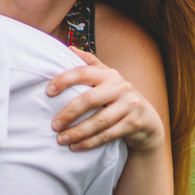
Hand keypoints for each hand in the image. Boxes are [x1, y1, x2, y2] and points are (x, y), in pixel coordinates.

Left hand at [47, 46, 164, 152]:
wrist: (147, 119)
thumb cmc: (118, 96)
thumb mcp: (107, 78)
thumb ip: (90, 63)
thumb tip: (69, 48)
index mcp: (109, 74)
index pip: (83, 72)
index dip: (64, 80)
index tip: (48, 92)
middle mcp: (120, 87)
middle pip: (89, 99)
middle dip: (69, 113)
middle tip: (53, 125)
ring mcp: (128, 106)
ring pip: (98, 121)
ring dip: (77, 132)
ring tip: (61, 139)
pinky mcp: (133, 124)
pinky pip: (107, 135)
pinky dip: (90, 142)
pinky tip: (75, 147)